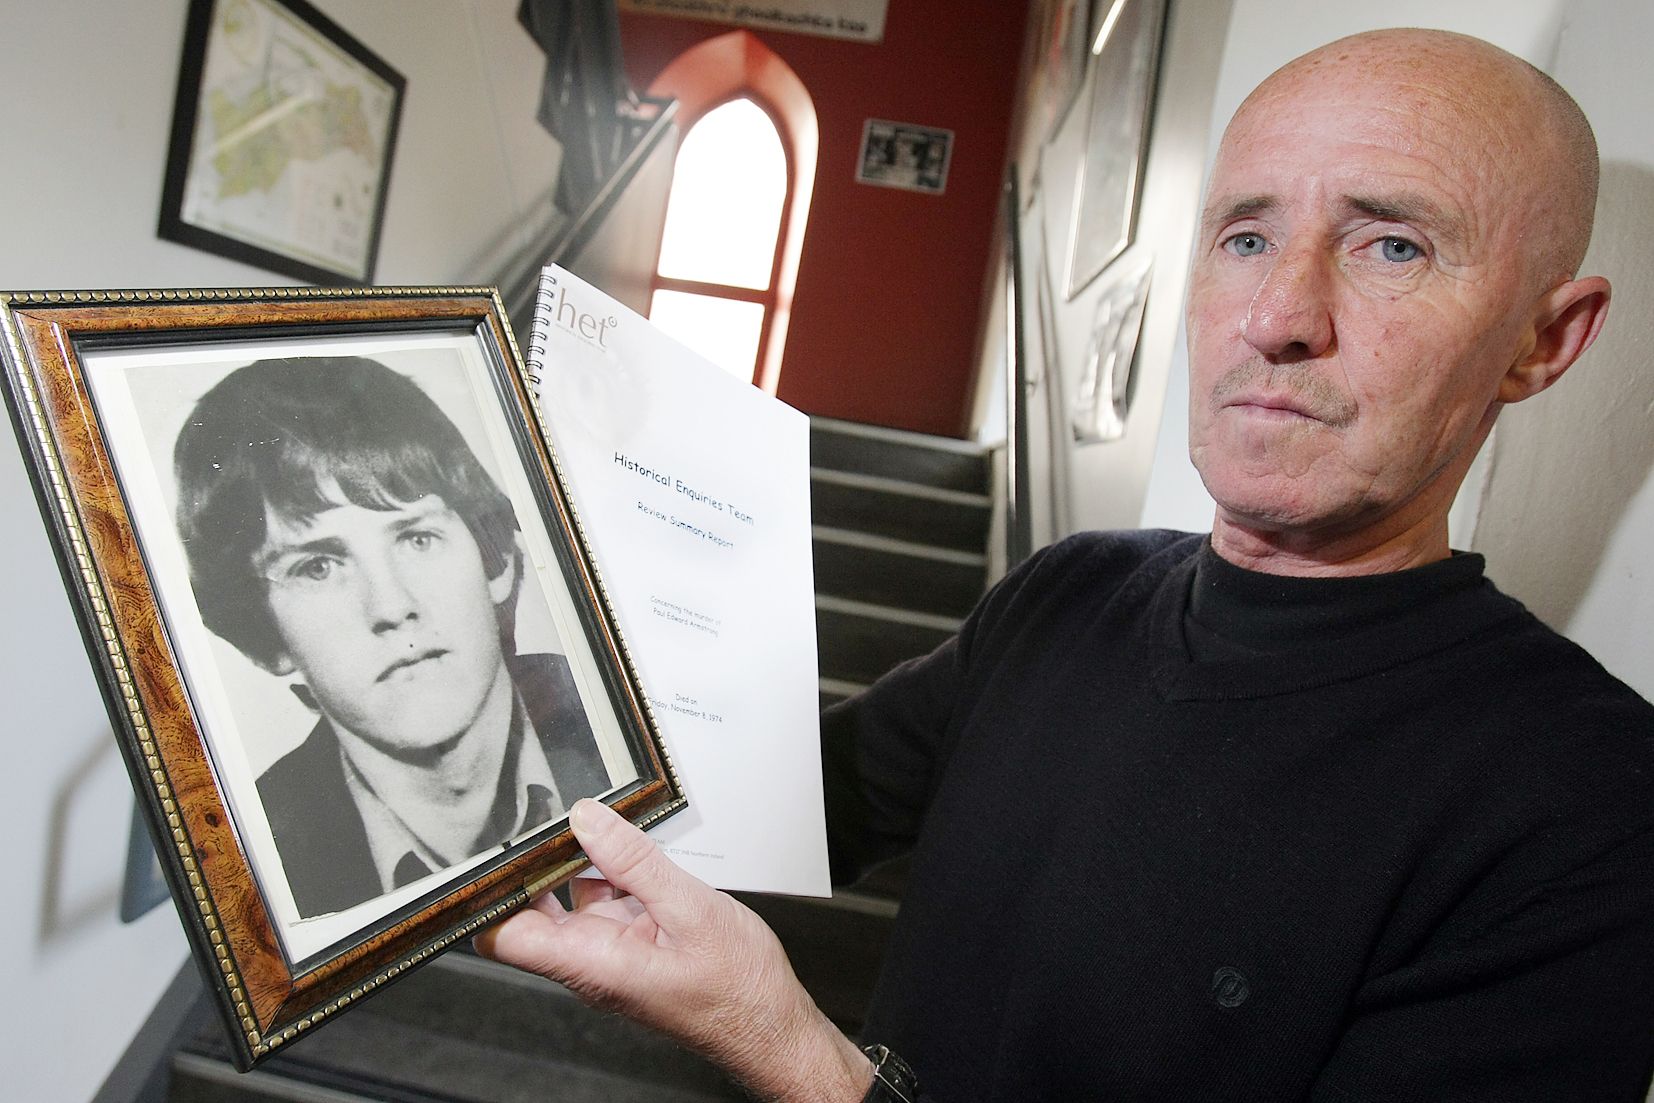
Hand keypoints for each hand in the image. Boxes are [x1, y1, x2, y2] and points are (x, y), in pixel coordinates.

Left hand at [475, 798, 871, 1102]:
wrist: (770, 1023)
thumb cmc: (736, 988)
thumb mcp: (689, 908)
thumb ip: (633, 863)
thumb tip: (587, 820)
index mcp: (590, 963)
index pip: (503, 936)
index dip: (488, 892)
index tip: (495, 845)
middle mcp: (590, 962)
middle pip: (531, 911)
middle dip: (536, 863)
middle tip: (548, 815)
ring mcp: (608, 955)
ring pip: (570, 901)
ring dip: (577, 863)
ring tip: (593, 821)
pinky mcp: (629, 946)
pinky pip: (604, 903)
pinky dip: (611, 873)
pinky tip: (627, 849)